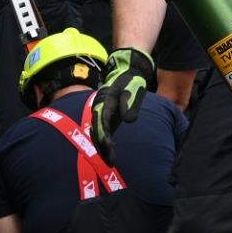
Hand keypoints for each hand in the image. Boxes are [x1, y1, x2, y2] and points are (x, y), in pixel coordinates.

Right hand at [91, 47, 155, 162]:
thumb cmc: (132, 81)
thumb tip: (127, 120)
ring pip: (98, 130)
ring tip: (108, 160)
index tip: (109, 147)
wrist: (127, 71)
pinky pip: (102, 129)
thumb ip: (131, 104)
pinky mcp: (107, 115)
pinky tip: (109, 152)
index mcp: (105, 100)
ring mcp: (102, 111)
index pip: (103, 120)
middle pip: (97, 128)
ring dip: (101, 145)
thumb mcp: (134, 89)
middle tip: (108, 161)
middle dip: (102, 145)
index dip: (105, 135)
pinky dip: (104, 140)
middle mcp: (100, 106)